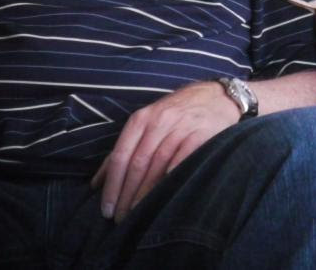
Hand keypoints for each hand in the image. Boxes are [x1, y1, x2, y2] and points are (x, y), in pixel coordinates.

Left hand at [92, 80, 239, 221]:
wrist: (217, 96)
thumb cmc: (177, 112)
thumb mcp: (148, 121)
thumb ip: (125, 148)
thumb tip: (98, 182)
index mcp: (141, 119)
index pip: (121, 156)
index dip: (112, 185)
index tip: (106, 208)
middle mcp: (159, 121)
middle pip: (137, 163)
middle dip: (126, 194)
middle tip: (120, 218)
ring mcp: (181, 127)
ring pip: (158, 165)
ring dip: (146, 193)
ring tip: (138, 213)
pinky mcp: (201, 134)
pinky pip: (183, 159)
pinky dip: (172, 177)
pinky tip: (165, 194)